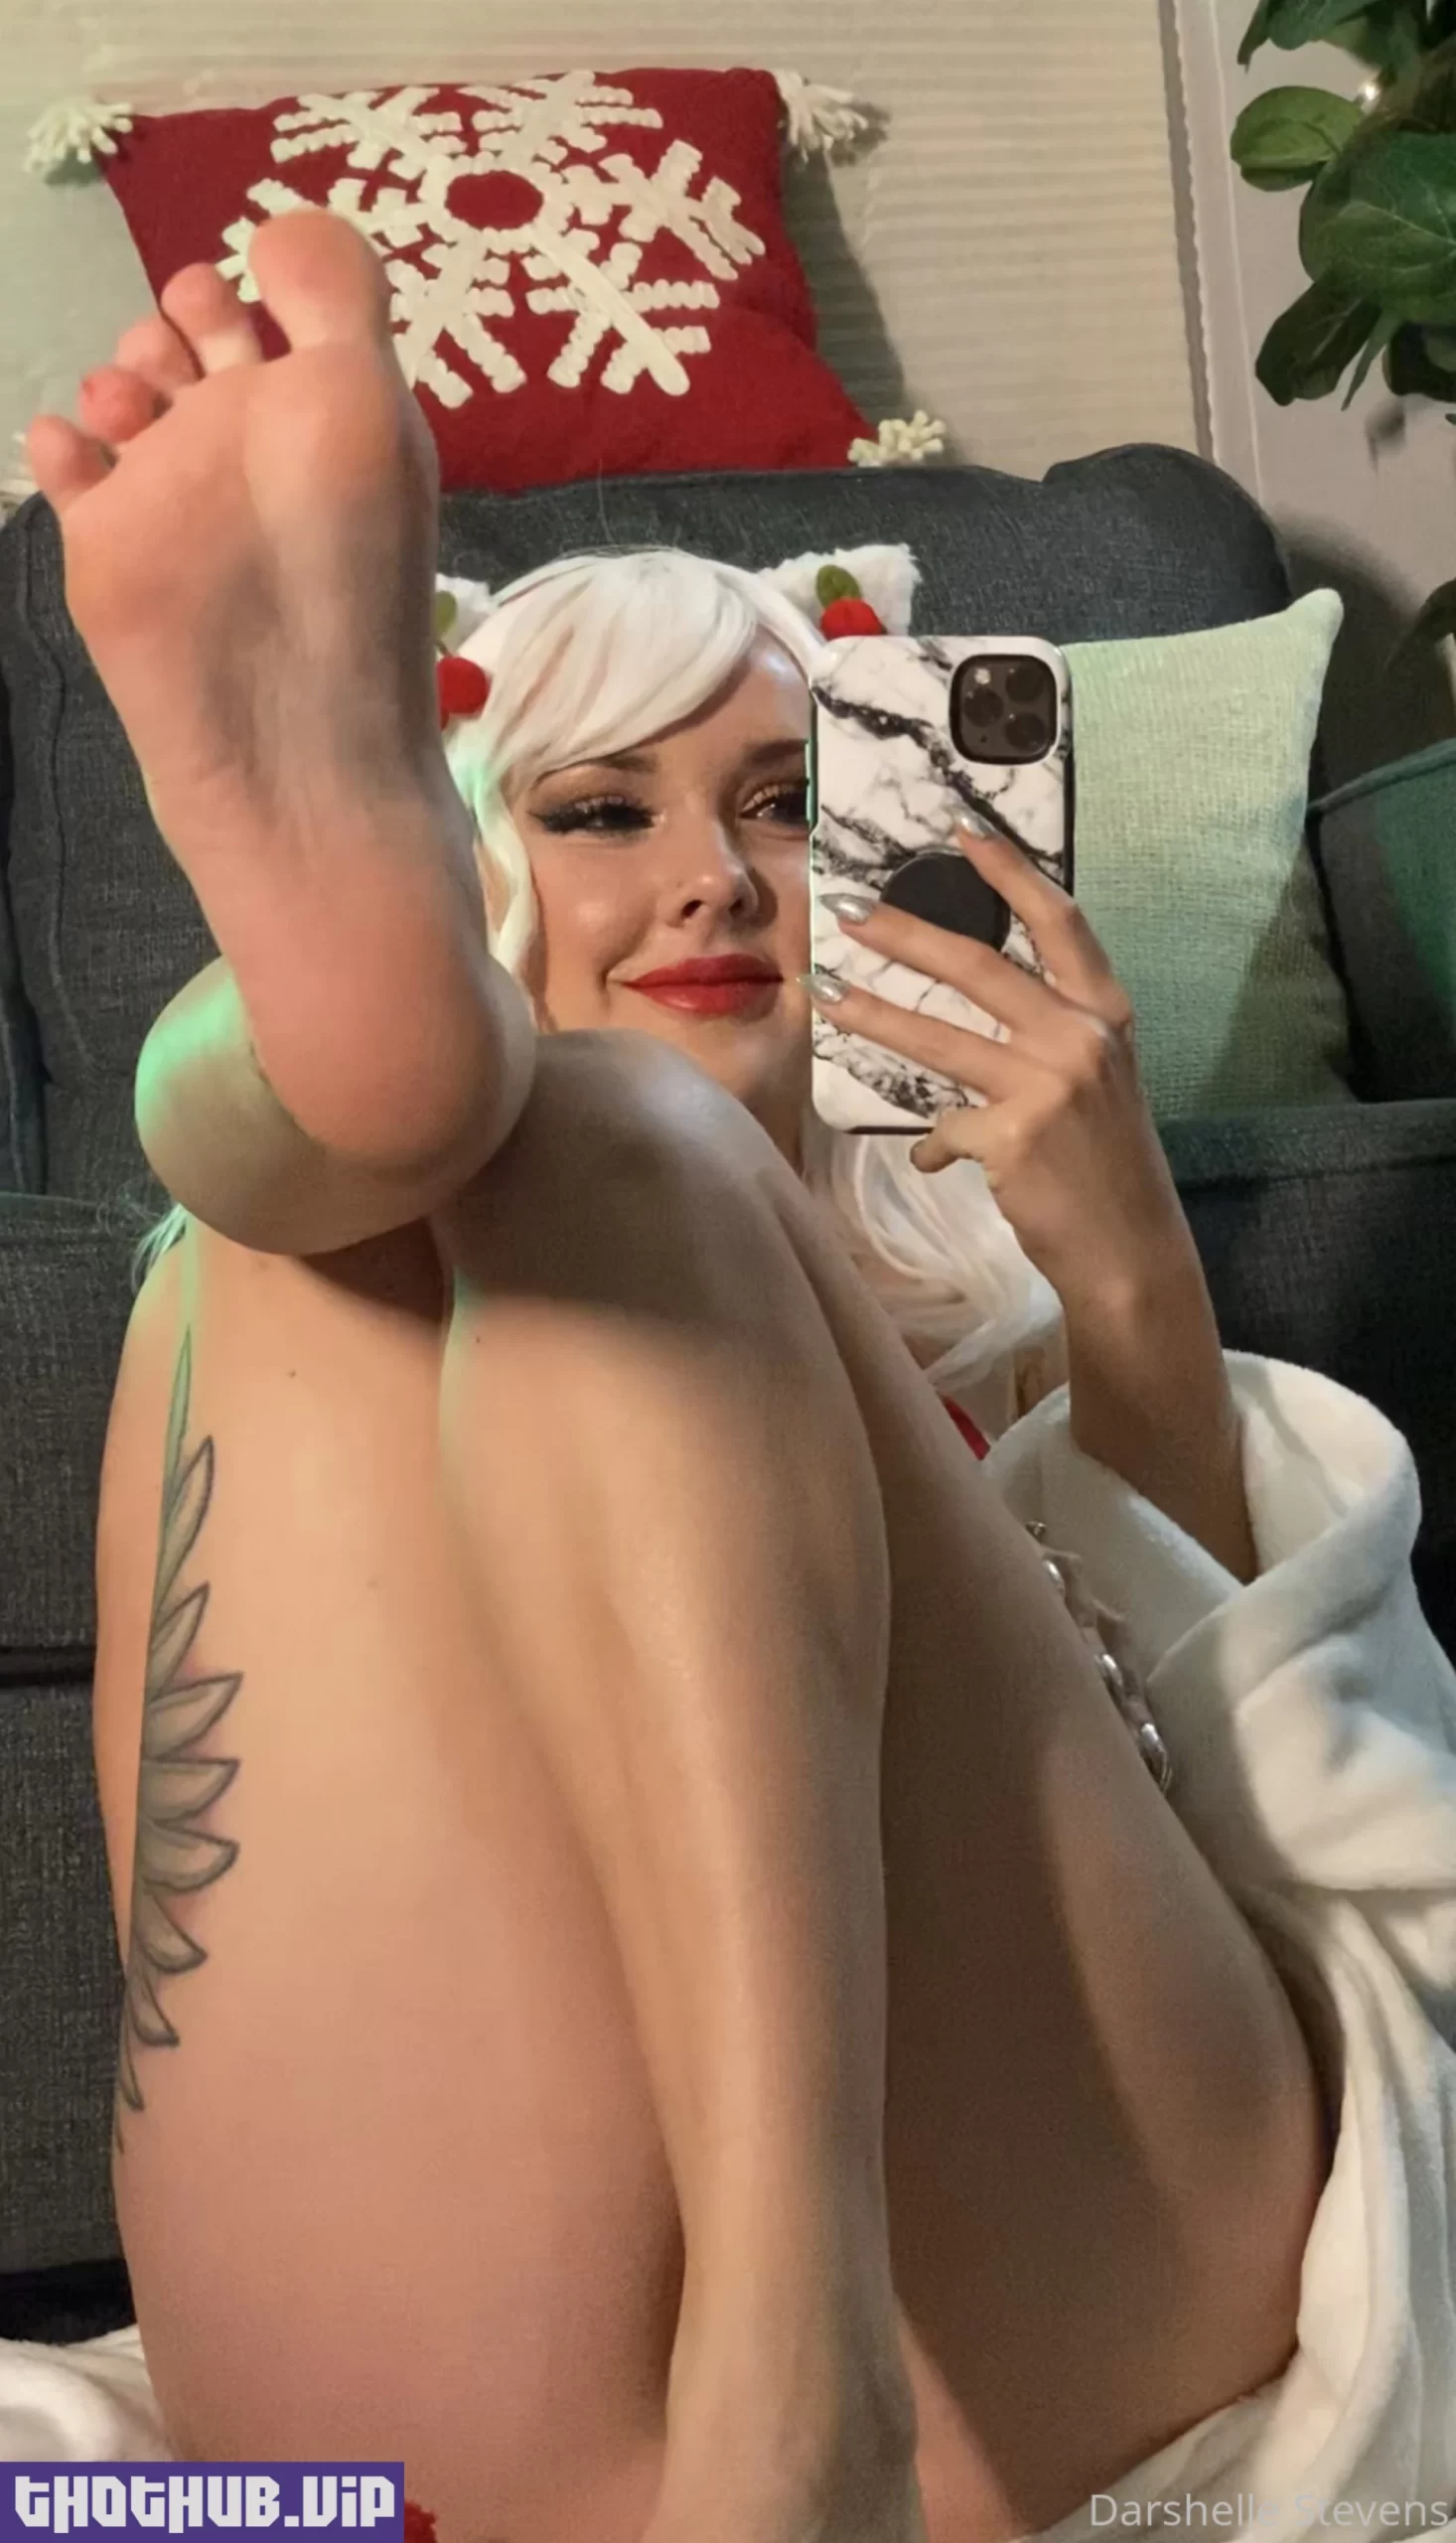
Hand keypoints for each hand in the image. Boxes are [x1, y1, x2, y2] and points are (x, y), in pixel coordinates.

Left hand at [808, 822, 1191, 1313]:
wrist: (1131, 1250)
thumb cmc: (1109, 1166)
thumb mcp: (1100, 1085)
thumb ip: (1047, 1041)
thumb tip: (972, 1022)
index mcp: (1106, 1015)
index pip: (1059, 922)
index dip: (1010, 872)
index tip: (962, 832)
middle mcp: (1079, 1039)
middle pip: (978, 965)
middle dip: (905, 934)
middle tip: (851, 914)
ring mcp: (1046, 1087)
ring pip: (939, 1038)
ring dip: (874, 1016)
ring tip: (826, 997)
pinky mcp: (1011, 1137)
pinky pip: (944, 1129)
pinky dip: (934, 1147)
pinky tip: (936, 1161)